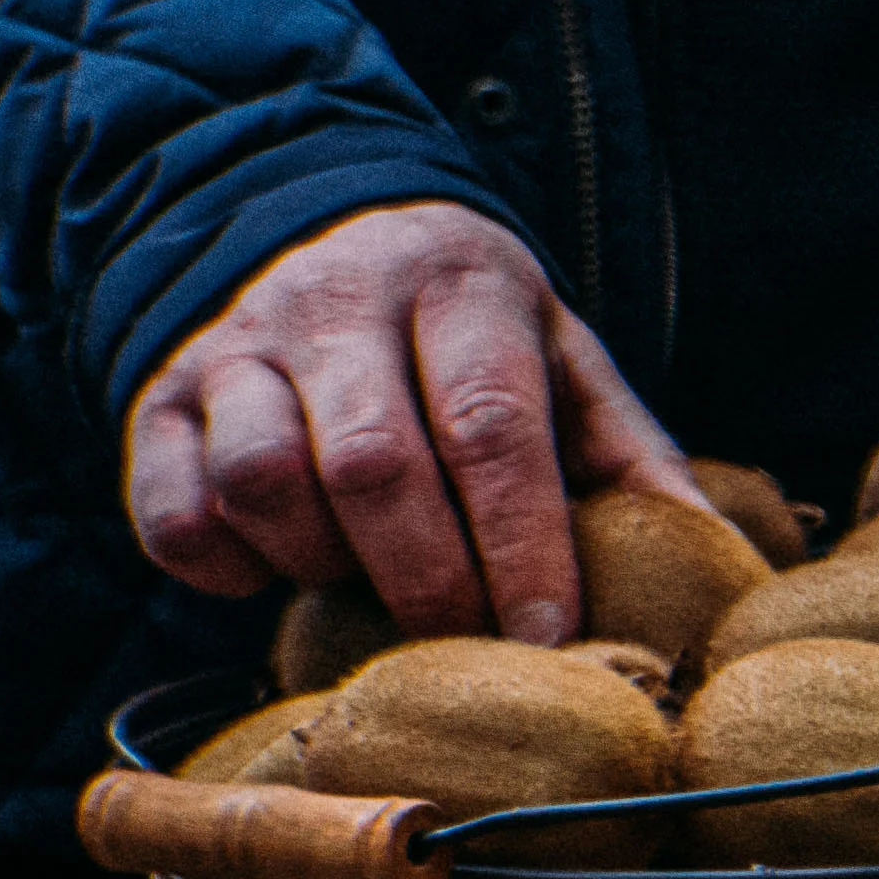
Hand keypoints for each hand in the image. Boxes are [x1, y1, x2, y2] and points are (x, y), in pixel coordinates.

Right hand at [119, 205, 708, 646]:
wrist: (326, 235)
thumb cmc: (472, 339)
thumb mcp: (565, 364)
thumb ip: (634, 457)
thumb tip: (720, 563)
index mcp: (462, 289)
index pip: (490, 426)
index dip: (520, 546)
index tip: (549, 637)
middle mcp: (336, 304)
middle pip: (373, 465)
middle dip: (430, 580)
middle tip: (468, 643)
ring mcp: (235, 347)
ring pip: (261, 481)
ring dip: (323, 563)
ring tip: (370, 580)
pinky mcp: (157, 397)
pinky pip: (170, 506)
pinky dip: (222, 564)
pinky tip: (275, 571)